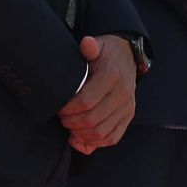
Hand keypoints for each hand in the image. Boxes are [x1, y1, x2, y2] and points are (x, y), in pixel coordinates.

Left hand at [58, 35, 135, 154]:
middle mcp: (123, 94)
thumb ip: (90, 46)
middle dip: (70, 122)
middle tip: (62, 117)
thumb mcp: (98, 45)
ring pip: (100, 133)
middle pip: (91, 120)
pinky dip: (95, 142)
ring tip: (70, 126)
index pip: (86, 102)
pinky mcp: (128, 117)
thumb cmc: (106, 55)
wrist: (127, 59)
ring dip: (80, 134)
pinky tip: (81, 136)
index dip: (67, 109)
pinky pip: (112, 138)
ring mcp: (127, 107)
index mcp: (112, 76)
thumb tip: (86, 44)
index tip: (58, 107)